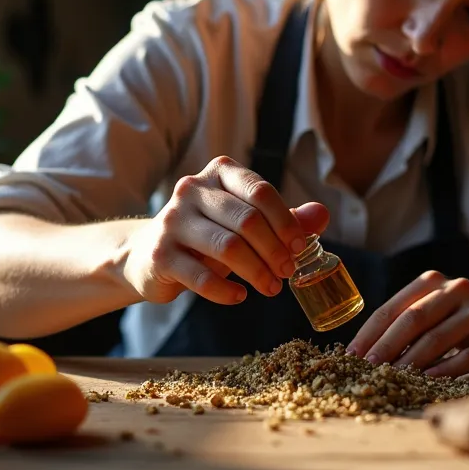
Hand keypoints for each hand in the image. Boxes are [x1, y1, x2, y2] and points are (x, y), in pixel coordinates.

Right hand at [122, 156, 329, 304]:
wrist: (146, 254)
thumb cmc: (207, 235)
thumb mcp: (245, 222)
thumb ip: (283, 218)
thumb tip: (322, 214)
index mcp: (219, 174)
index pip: (260, 191)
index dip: (286, 221)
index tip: (300, 247)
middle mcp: (192, 190)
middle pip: (246, 220)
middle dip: (274, 250)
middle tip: (287, 272)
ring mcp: (172, 221)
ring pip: (226, 247)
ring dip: (256, 272)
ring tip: (271, 288)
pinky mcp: (160, 255)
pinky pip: (201, 276)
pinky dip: (226, 291)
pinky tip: (240, 296)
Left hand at [347, 271, 468, 376]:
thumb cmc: (453, 328)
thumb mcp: (428, 318)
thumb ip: (400, 327)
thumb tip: (359, 355)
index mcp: (432, 282)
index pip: (393, 308)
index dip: (369, 333)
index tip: (352, 356)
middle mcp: (456, 290)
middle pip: (414, 319)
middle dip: (388, 346)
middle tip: (370, 368)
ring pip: (438, 337)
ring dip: (413, 360)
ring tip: (394, 377)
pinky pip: (467, 356)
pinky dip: (445, 369)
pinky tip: (428, 379)